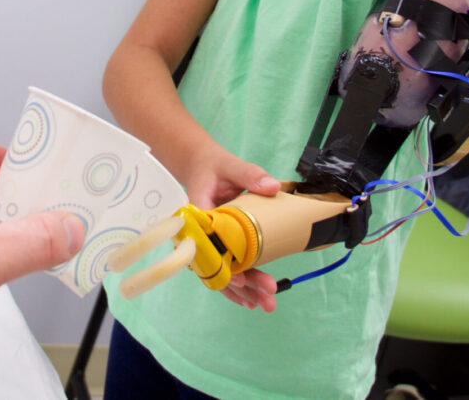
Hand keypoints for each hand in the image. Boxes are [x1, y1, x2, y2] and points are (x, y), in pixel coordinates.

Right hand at [177, 146, 281, 312]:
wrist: (202, 168)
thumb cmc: (214, 167)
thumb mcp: (231, 165)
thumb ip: (250, 174)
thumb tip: (272, 187)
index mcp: (196, 214)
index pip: (207, 244)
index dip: (222, 264)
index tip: (240, 277)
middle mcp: (198, 235)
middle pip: (216, 266)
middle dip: (242, 284)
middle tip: (268, 293)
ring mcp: (206, 244)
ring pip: (220, 274)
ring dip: (242, 291)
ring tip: (266, 304)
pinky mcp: (215, 247)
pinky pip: (223, 270)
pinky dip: (237, 286)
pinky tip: (252, 300)